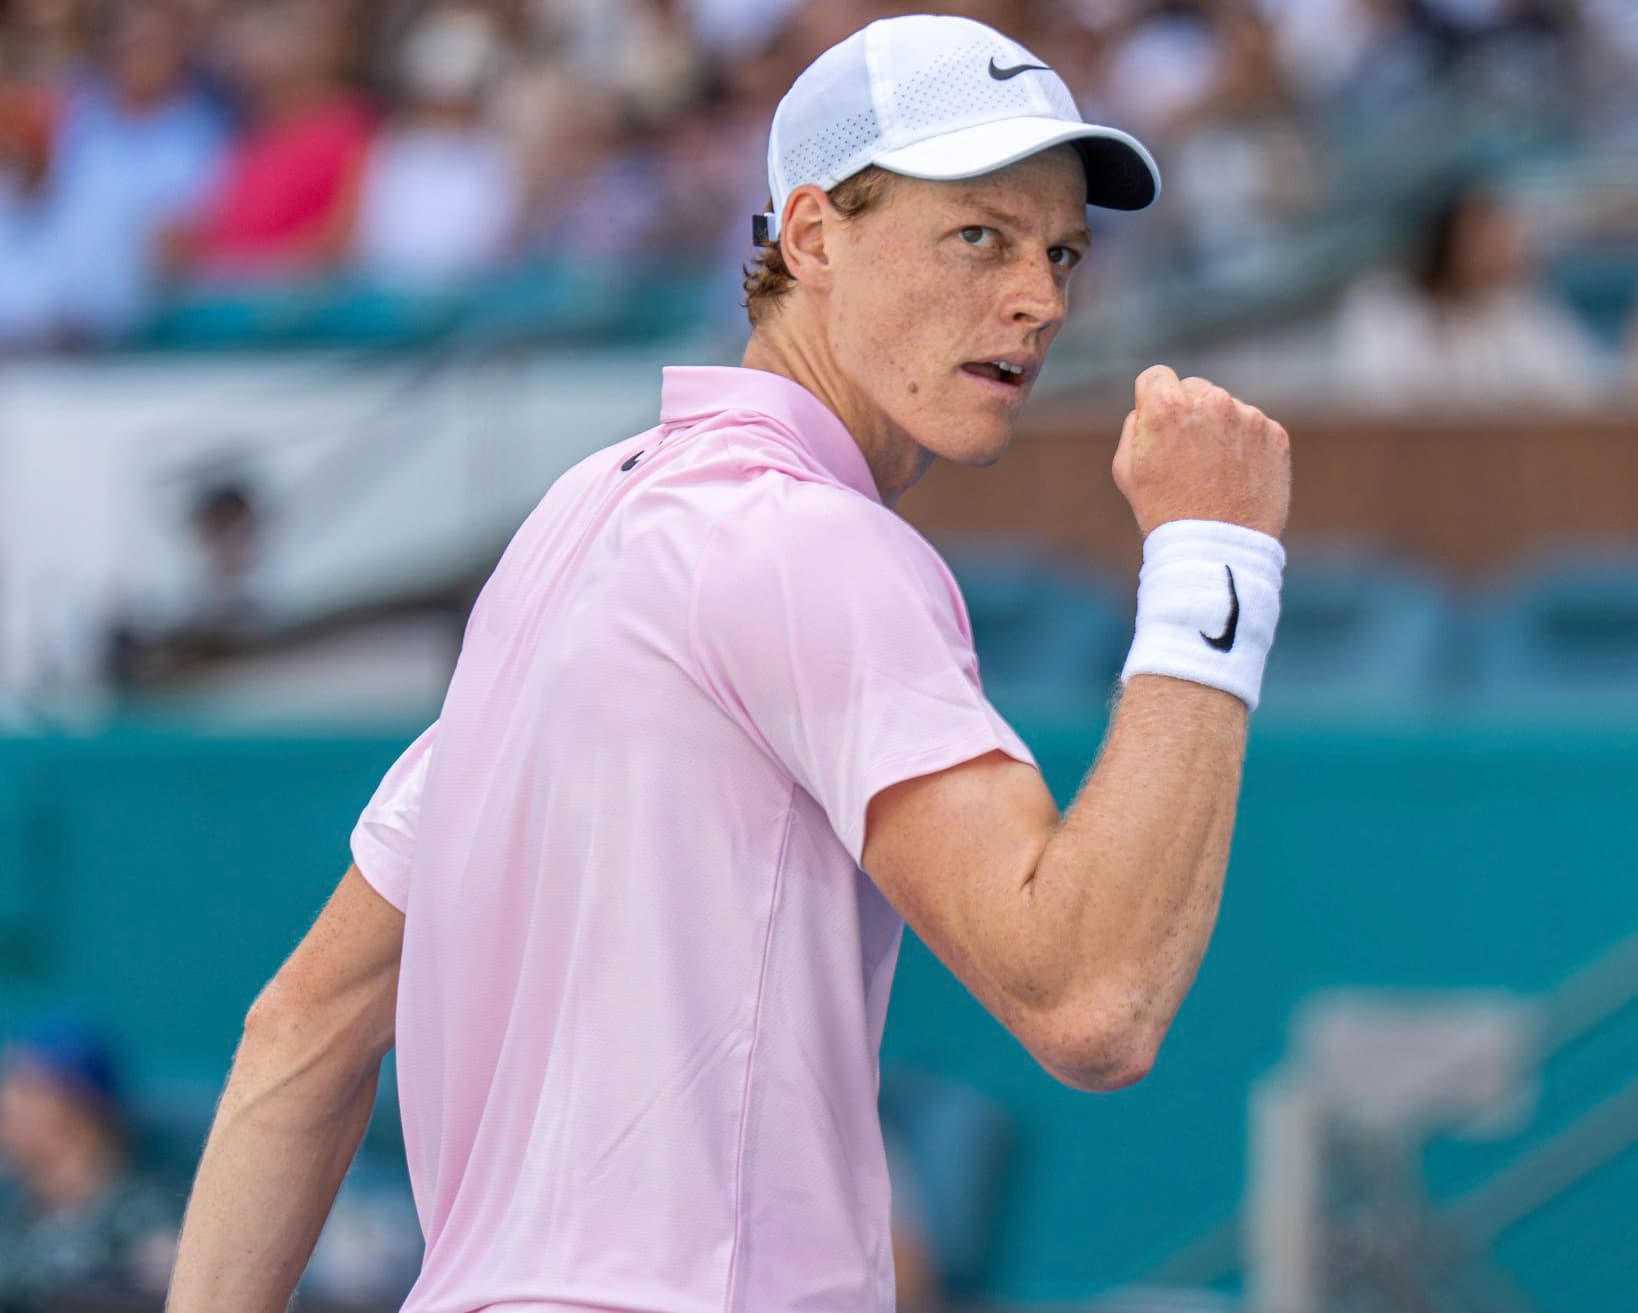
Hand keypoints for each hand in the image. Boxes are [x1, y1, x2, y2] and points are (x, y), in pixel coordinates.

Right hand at [1111, 364, 1290, 539]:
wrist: (1216, 547)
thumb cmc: (1163, 511)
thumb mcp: (1126, 468)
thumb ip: (1137, 424)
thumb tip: (1151, 407)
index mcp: (1167, 405)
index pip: (1156, 376)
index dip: (1153, 400)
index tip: (1159, 424)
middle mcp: (1210, 401)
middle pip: (1194, 389)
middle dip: (1189, 413)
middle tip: (1187, 456)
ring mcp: (1248, 416)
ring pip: (1227, 409)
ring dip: (1219, 430)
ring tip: (1214, 473)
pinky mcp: (1275, 435)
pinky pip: (1254, 429)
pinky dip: (1246, 447)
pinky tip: (1236, 477)